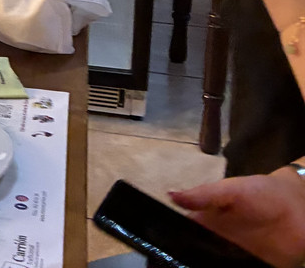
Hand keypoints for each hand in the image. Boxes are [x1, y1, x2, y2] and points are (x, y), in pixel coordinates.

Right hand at [170, 167, 304, 267]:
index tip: (157, 247)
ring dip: (199, 263)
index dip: (170, 239)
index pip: (182, 233)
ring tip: (186, 265)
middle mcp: (216, 241)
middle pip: (193, 253)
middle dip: (182, 256)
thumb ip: (204, 194)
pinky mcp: (253, 266)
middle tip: (171, 262)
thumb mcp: (232, 189)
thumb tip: (170, 195)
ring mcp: (234, 257)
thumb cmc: (263, 192)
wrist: (300, 206)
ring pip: (211, 262)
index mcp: (206, 221)